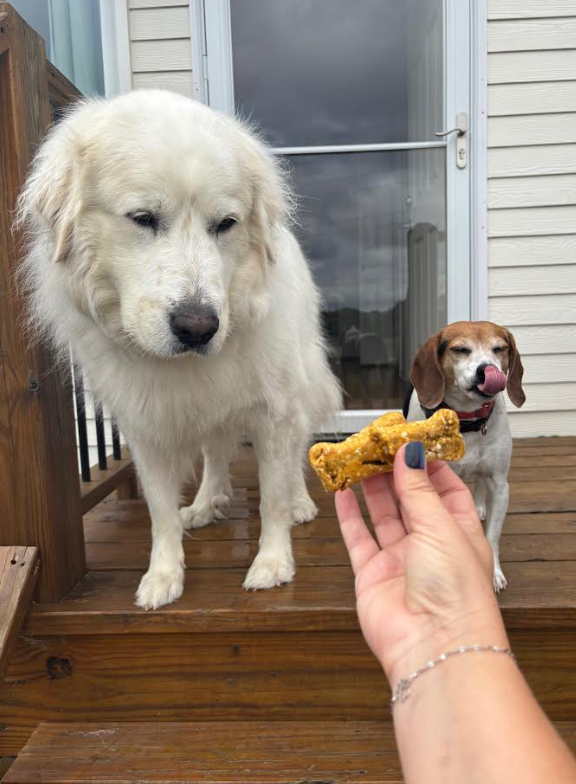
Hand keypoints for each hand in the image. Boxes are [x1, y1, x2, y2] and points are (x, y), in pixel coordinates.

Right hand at [335, 442, 507, 687]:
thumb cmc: (455, 590)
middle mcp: (431, 546)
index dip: (428, 466)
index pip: (446, 491)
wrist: (433, 645)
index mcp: (459, 532)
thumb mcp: (440, 526)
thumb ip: (418, 488)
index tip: (409, 443)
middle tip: (376, 446)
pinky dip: (349, 516)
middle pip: (410, 500)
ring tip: (357, 461)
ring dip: (370, 489)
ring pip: (382, 516)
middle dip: (394, 473)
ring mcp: (400, 561)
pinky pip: (358, 539)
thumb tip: (410, 453)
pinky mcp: (373, 575)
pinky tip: (342, 494)